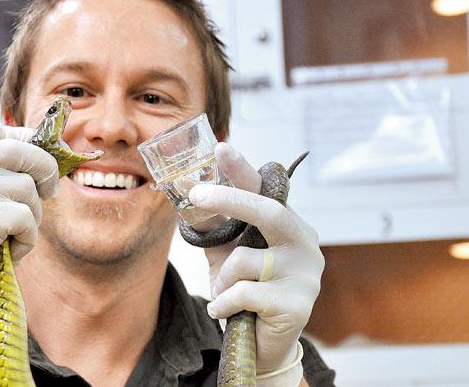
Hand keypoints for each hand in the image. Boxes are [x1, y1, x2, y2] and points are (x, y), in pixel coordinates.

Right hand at [0, 114, 58, 366]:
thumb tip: (52, 149)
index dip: (21, 138)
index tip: (36, 163)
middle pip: (18, 148)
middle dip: (45, 170)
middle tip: (50, 192)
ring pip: (26, 187)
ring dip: (32, 215)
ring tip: (13, 236)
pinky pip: (24, 216)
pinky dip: (27, 238)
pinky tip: (8, 253)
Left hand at [188, 143, 323, 383]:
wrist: (262, 344)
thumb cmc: (245, 291)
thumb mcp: (226, 255)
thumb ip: (216, 228)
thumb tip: (187, 194)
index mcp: (286, 226)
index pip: (265, 191)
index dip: (243, 170)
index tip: (221, 148)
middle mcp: (303, 243)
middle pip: (268, 212)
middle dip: (230, 201)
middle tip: (198, 194)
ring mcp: (306, 274)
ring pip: (245, 261)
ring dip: (221, 279)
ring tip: (223, 294)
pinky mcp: (299, 304)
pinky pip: (244, 293)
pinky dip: (224, 302)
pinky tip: (227, 312)